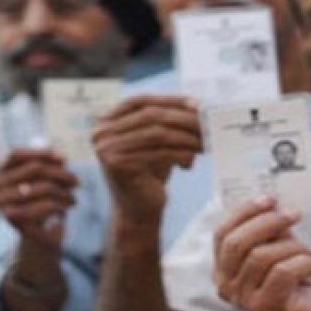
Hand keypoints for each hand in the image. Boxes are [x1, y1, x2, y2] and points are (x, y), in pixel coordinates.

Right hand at [0, 149, 78, 248]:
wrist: (40, 236)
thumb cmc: (44, 203)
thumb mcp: (45, 181)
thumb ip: (50, 167)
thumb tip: (61, 159)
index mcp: (0, 174)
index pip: (17, 155)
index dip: (41, 153)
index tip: (64, 159)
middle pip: (35, 168)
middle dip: (61, 173)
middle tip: (77, 182)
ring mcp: (2, 205)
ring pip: (44, 187)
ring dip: (65, 192)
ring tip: (73, 199)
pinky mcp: (15, 221)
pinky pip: (46, 205)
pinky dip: (61, 205)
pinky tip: (66, 208)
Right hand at [92, 95, 200, 224]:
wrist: (138, 211)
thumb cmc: (150, 173)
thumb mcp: (155, 142)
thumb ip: (166, 122)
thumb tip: (199, 106)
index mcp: (106, 121)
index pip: (141, 101)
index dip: (170, 100)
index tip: (199, 104)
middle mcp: (101, 133)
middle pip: (151, 116)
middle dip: (184, 119)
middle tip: (209, 125)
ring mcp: (106, 148)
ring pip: (158, 134)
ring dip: (186, 137)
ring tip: (205, 144)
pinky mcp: (118, 165)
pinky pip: (158, 153)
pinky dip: (180, 154)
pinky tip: (191, 161)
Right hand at [213, 197, 310, 310]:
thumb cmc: (299, 281)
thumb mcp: (280, 248)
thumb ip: (269, 230)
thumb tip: (269, 202)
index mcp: (224, 270)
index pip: (222, 234)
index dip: (244, 212)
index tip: (270, 199)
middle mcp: (226, 287)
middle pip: (237, 242)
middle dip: (268, 221)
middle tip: (295, 214)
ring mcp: (244, 300)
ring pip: (262, 255)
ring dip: (293, 246)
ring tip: (309, 252)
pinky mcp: (268, 308)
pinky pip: (283, 271)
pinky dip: (304, 261)